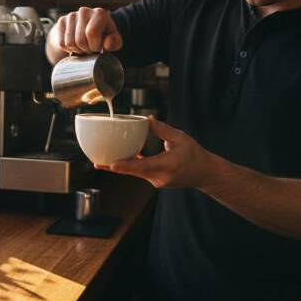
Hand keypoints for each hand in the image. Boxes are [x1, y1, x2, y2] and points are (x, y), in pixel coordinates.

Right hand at [47, 7, 122, 61]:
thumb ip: (114, 43)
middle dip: (86, 50)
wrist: (87, 30)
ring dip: (77, 50)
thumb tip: (107, 44)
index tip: (98, 48)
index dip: (94, 46)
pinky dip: (68, 49)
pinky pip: (61, 43)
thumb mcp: (114, 40)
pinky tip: (75, 45)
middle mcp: (84, 11)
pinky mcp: (62, 21)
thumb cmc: (103, 37)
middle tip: (90, 49)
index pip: (91, 33)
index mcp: (100, 13)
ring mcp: (71, 15)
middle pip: (80, 40)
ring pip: (70, 43)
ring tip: (83, 47)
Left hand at [96, 117, 214, 189]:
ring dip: (121, 167)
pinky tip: (119, 159)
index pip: (143, 166)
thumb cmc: (195, 155)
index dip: (125, 166)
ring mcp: (157, 181)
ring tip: (101, 161)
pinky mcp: (156, 181)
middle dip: (115, 167)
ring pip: (135, 173)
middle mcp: (160, 176)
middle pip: (133, 171)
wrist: (205, 173)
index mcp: (167, 165)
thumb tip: (146, 119)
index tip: (111, 164)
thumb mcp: (180, 138)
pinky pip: (140, 173)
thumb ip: (162, 129)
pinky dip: (130, 167)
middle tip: (96, 163)